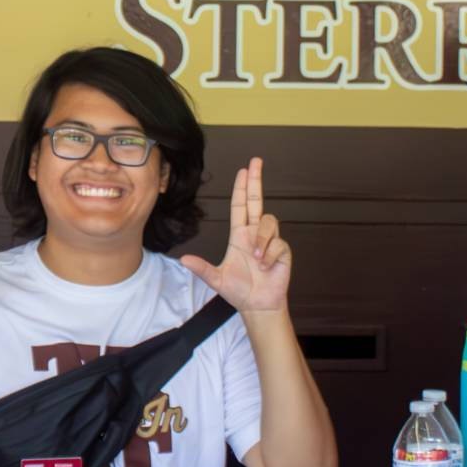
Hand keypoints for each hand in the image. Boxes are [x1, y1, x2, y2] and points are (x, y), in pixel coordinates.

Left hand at [179, 158, 292, 314]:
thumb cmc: (239, 291)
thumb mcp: (216, 279)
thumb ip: (202, 269)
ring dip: (262, 239)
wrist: (257, 306)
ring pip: (269, 221)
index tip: (244, 170)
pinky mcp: (282, 251)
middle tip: (256, 161)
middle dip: (257, 180)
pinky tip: (265, 266)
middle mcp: (255, 234)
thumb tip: (183, 260)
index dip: (242, 188)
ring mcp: (270, 241)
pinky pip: (278, 243)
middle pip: (257, 200)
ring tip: (256, 258)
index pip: (240, 206)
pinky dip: (270, 254)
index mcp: (239, 235)